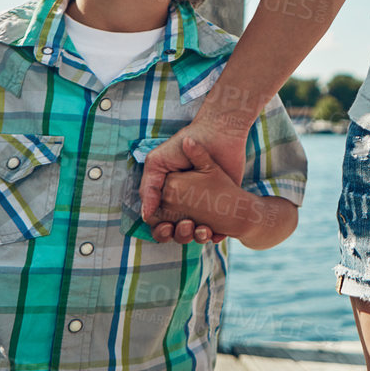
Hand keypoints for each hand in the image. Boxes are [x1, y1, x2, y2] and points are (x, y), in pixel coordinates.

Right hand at [140, 114, 247, 242]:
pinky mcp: (223, 206)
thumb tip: (146, 216)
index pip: (160, 222)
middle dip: (178, 234)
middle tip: (186, 225)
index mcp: (167, 195)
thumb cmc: (184, 145)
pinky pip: (218, 230)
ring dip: (196, 237)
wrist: (219, 134)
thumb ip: (148, 187)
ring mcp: (204, 206)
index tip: (166, 227)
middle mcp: (184, 204)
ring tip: (201, 228)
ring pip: (196, 234)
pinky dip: (215, 235)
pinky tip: (214, 232)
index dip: (161, 229)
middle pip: (177, 231)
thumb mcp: (158, 163)